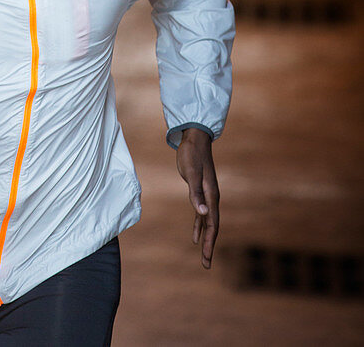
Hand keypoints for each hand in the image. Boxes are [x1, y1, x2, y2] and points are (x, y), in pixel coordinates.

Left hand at [175, 128, 219, 268]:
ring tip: (203, 256)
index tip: (206, 258)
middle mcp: (212, 198)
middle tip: (206, 265)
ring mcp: (207, 195)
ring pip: (207, 223)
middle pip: (212, 227)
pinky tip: (195, 236)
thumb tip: (203, 213)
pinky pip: (201, 215)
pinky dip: (199, 226)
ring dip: (205, 239)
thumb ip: (196, 194)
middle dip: (209, 246)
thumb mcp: (192, 174)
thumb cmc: (192, 155)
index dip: (210, 242)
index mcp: (212, 196)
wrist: (194, 139)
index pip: (212, 224)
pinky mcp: (199, 191)